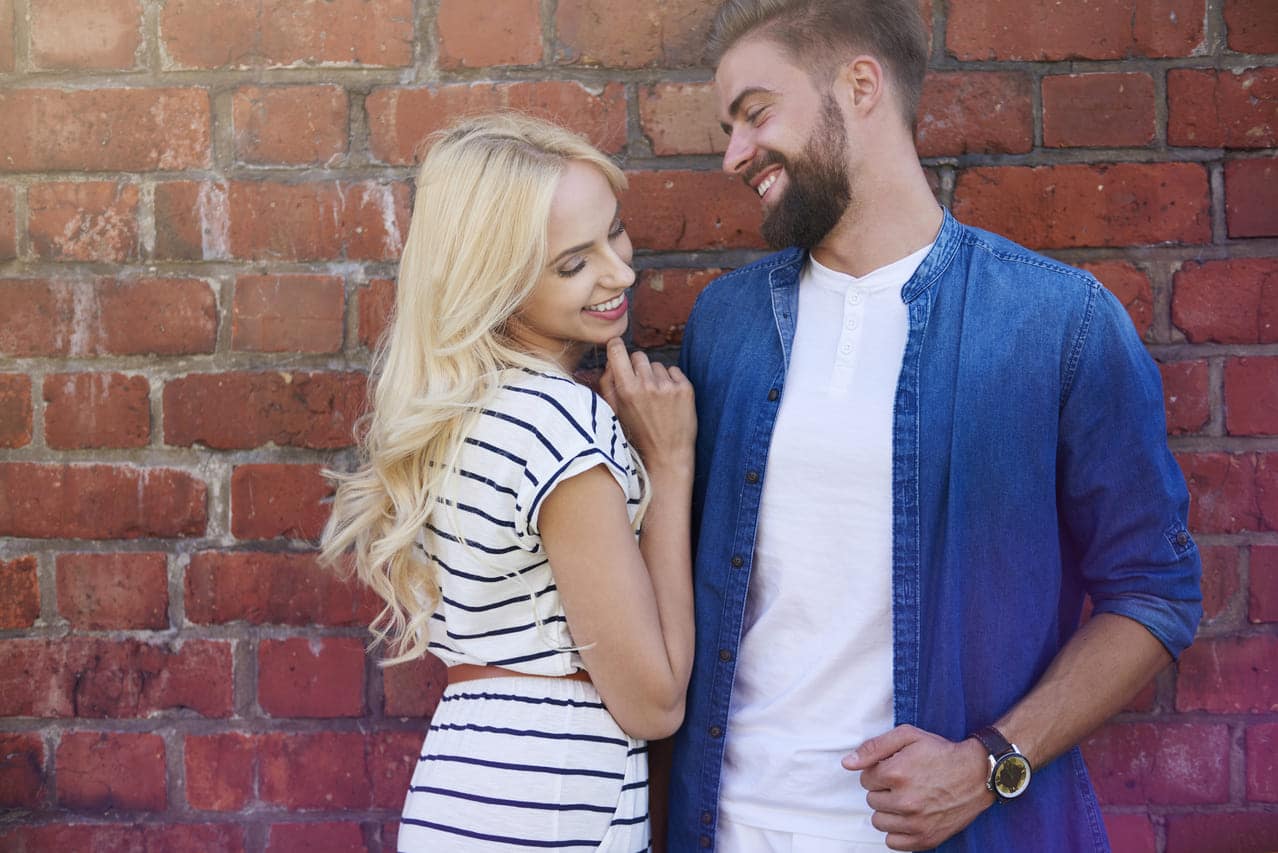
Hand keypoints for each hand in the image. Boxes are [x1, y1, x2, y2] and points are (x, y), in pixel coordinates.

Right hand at [599, 338, 695, 470]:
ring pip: (657, 364)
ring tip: (656, 399)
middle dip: (637, 367)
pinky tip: (669, 400)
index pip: (618, 350)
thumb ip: (607, 384)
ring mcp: (668, 386)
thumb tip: (610, 360)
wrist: (667, 455)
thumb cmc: (638, 435)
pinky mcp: (685, 389)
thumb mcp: (614, 413)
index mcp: (626, 389)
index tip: (617, 348)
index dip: (616, 347)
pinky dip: (671, 381)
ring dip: (655, 376)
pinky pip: (674, 371)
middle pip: (639, 355)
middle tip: (640, 387)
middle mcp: (647, 385)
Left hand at [842, 725, 993, 850]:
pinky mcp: (926, 838)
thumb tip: (847, 763)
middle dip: (883, 790)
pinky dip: (897, 831)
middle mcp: (905, 801)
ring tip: (906, 799)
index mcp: (896, 774)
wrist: (977, 774)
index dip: (879, 771)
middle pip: (871, 799)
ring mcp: (916, 823)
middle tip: (904, 782)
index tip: (895, 768)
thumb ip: (874, 747)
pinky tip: (908, 817)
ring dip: (888, 810)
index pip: (865, 778)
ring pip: (879, 821)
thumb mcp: (907, 736)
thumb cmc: (941, 752)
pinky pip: (893, 842)